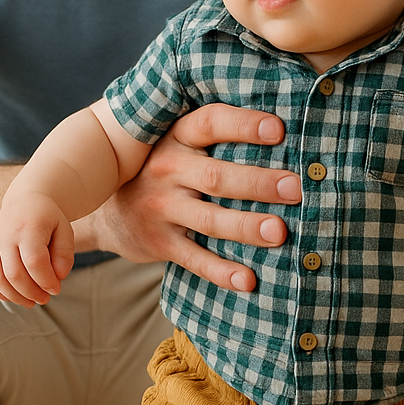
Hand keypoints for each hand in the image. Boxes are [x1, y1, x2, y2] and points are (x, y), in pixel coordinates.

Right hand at [0, 192, 74, 307]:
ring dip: (16, 297)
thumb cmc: (48, 219)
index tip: (56, 289)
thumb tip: (59, 277)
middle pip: (14, 274)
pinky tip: (14, 297)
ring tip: (32, 302)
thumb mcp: (65, 231)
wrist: (25, 202)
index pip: (35, 262)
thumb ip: (65, 254)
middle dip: (32, 293)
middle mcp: (5, 234)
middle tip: (45, 298)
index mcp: (27, 227)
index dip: (46, 281)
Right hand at [75, 103, 302, 290]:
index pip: (210, 123)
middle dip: (258, 183)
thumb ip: (212, 136)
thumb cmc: (162, 172)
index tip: (279, 129)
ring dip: (246, 226)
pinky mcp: (161, 244)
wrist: (107, 212)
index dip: (243, 125)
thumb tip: (282, 129)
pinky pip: (195, 259)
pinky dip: (221, 272)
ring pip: (210, 219)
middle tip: (296, 188)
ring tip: (279, 232)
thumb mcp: (175, 144)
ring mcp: (163, 209)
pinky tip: (248, 281)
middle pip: (217, 176)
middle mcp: (167, 171)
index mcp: (176, 138)